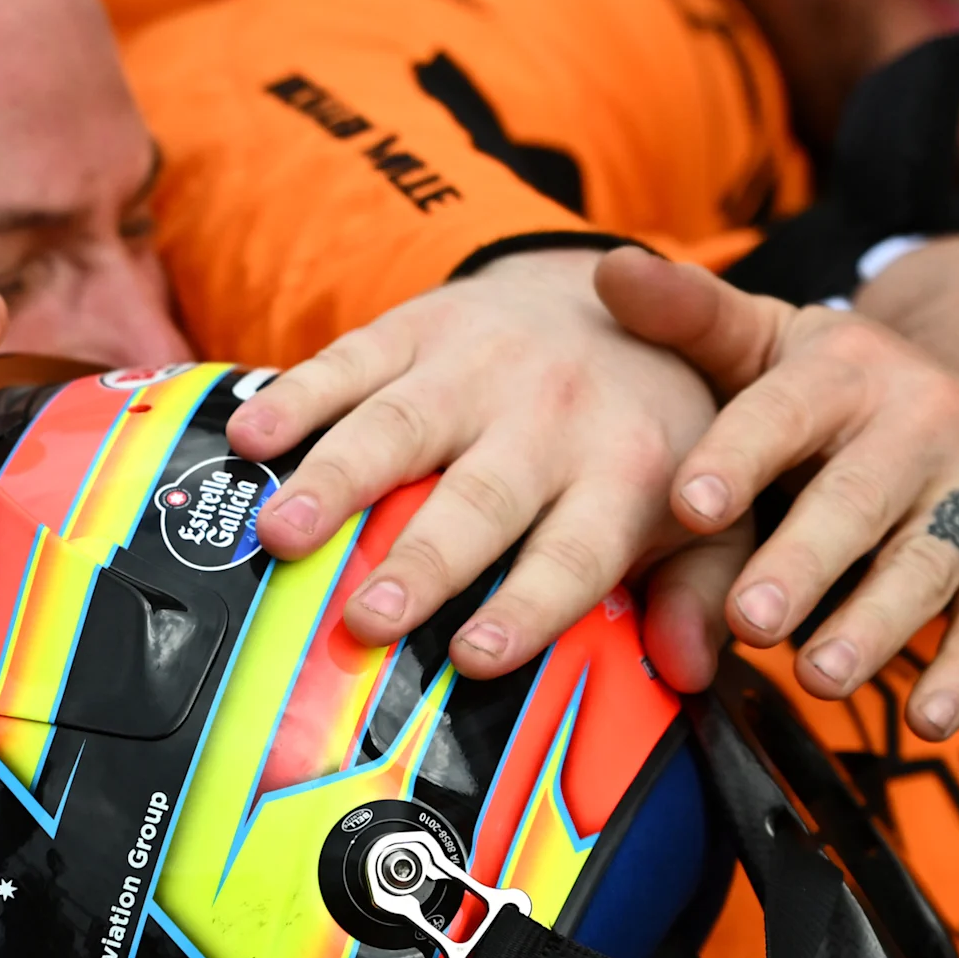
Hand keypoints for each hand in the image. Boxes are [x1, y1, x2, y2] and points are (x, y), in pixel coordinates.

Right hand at [224, 248, 714, 679]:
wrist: (618, 288)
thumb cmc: (649, 428)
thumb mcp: (707, 506)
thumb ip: (698, 586)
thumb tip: (694, 669)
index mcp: (622, 470)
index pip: (572, 553)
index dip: (526, 606)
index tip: (475, 657)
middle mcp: (549, 415)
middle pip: (478, 499)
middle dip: (422, 561)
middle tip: (368, 620)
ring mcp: (477, 366)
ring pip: (399, 428)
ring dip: (336, 482)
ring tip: (281, 537)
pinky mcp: (418, 327)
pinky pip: (350, 359)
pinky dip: (296, 397)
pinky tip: (251, 439)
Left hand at [602, 240, 958, 728]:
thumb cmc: (846, 397)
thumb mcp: (776, 344)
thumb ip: (692, 319)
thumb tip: (607, 267)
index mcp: (847, 369)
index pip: (785, 410)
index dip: (740, 455)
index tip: (692, 503)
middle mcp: (925, 421)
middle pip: (857, 500)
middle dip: (805, 561)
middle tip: (751, 617)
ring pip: (925, 564)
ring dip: (874, 625)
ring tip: (819, 672)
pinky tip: (927, 720)